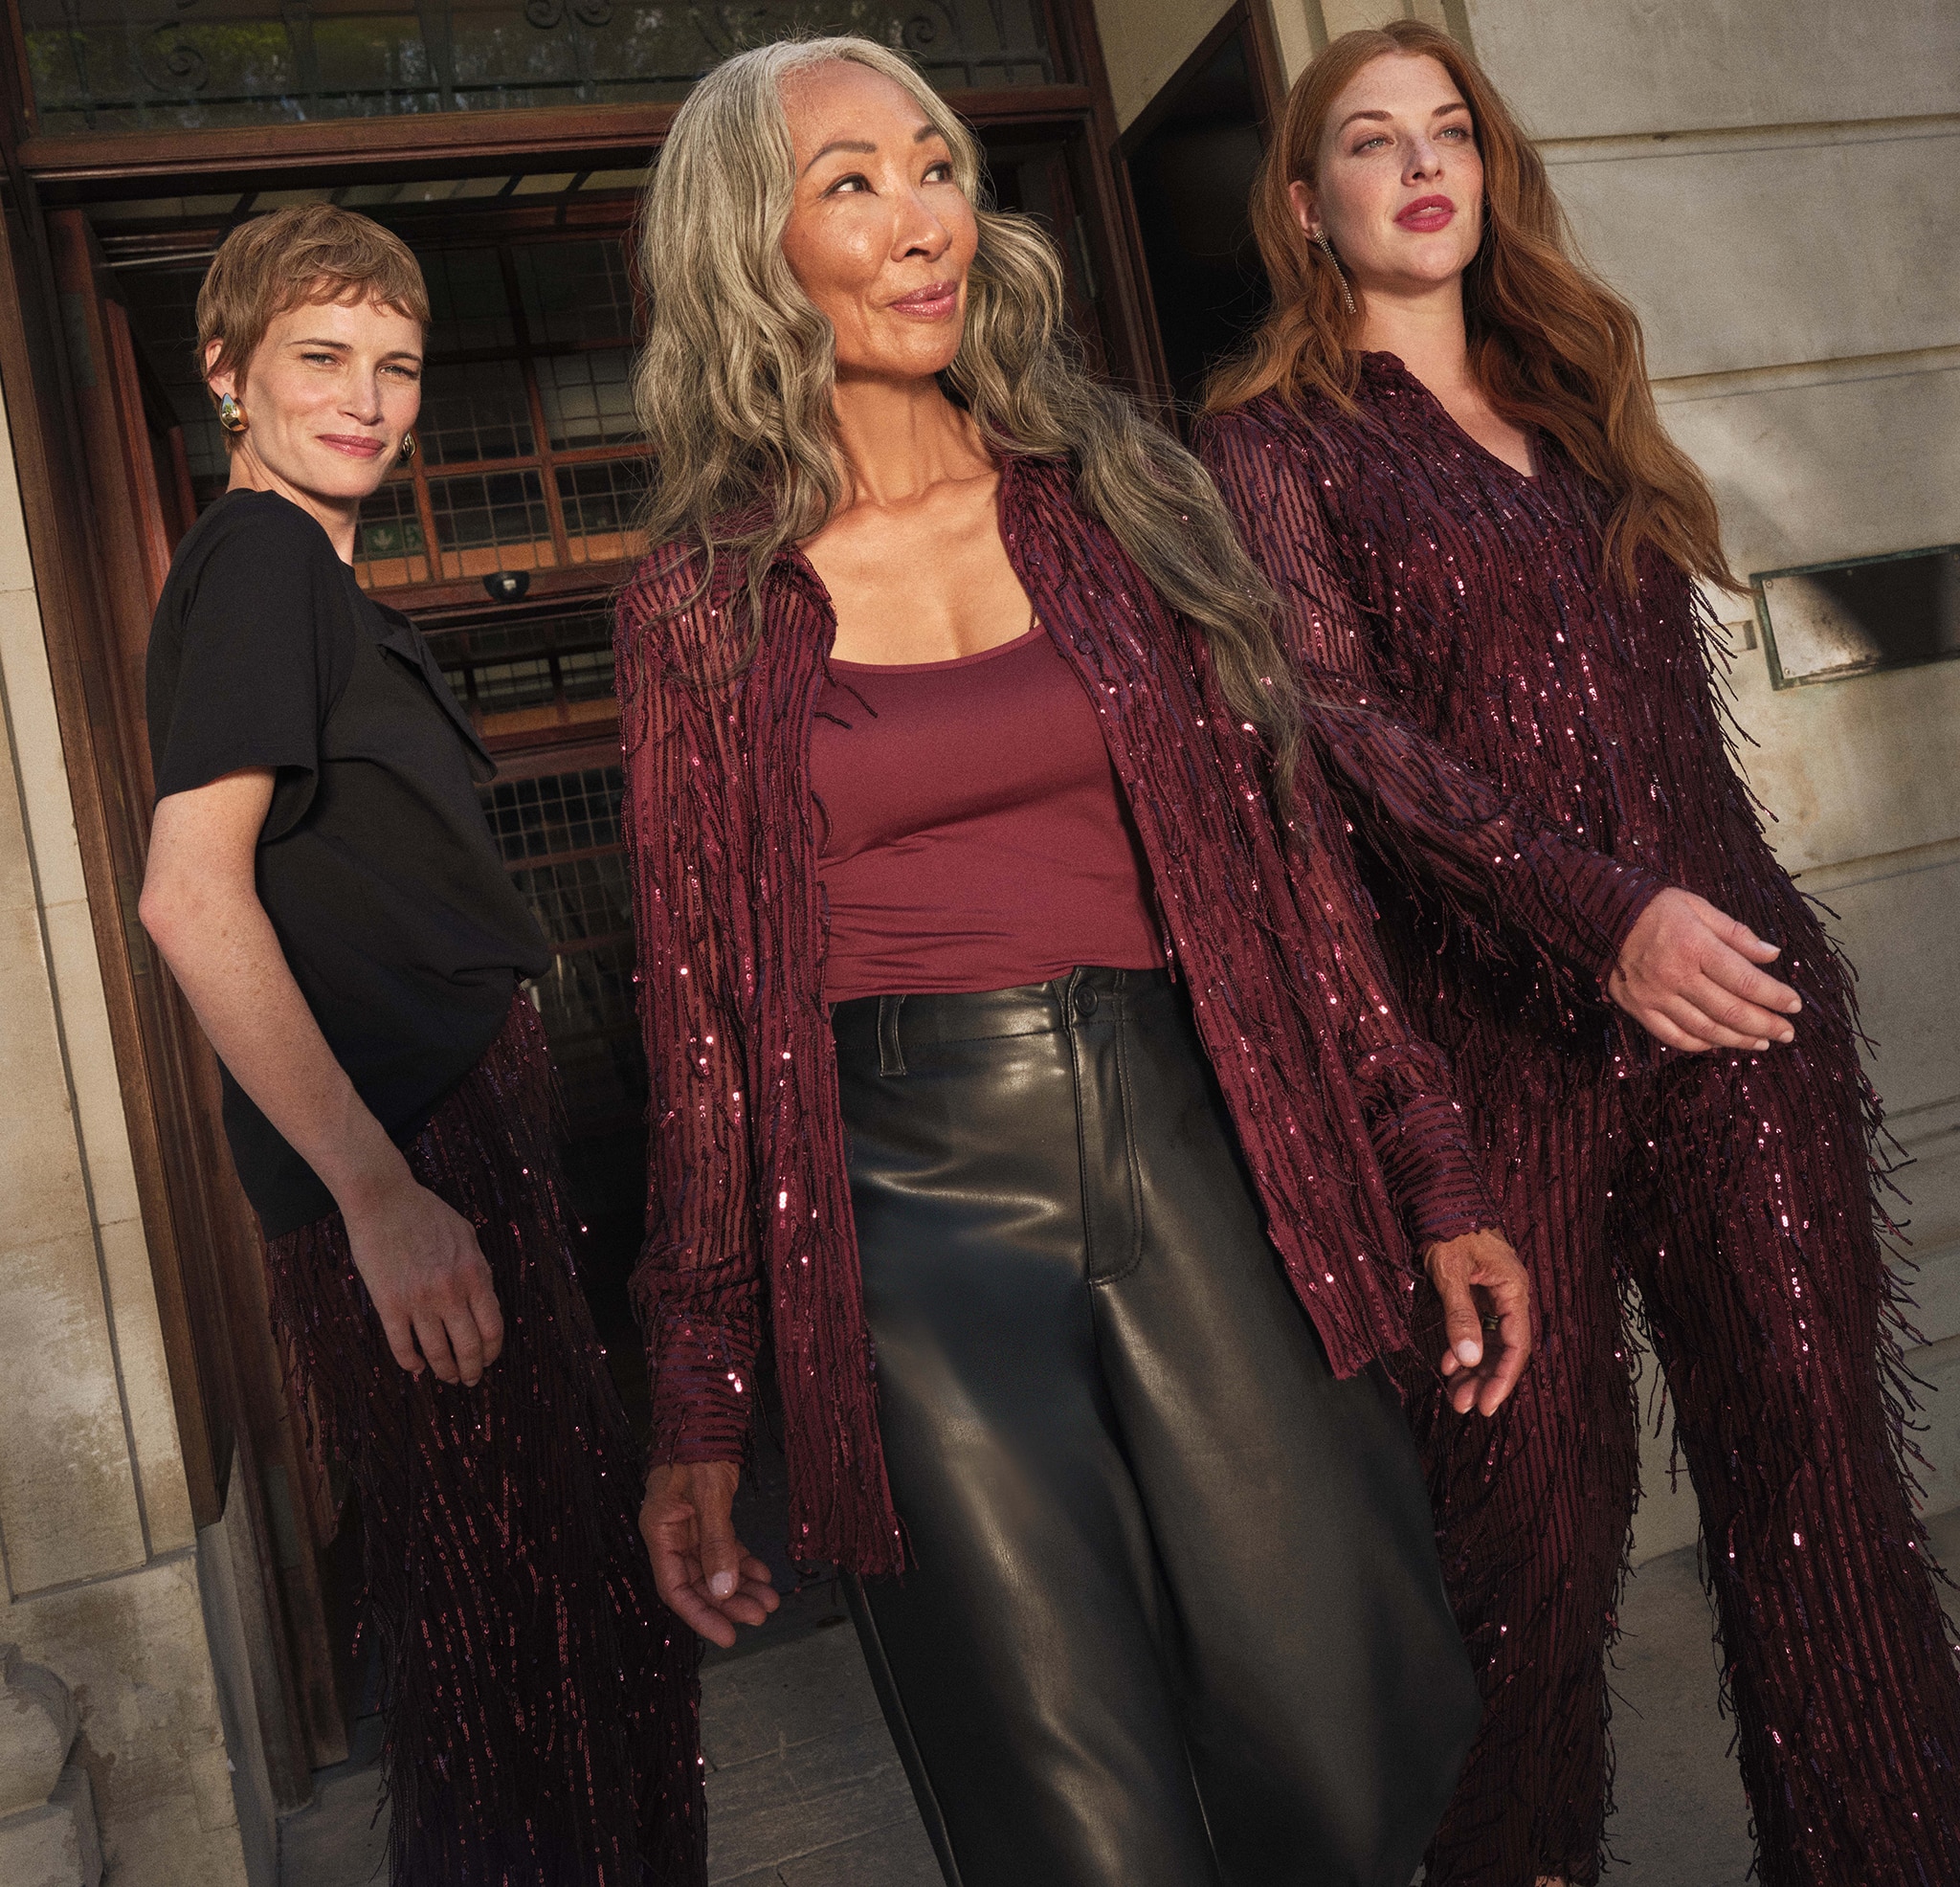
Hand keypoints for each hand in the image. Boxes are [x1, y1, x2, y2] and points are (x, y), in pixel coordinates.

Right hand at [342, 1169, 504, 1385]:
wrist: (384, 1201)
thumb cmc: (427, 1214)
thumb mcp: (467, 1237)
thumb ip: (477, 1270)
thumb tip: (484, 1301)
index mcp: (475, 1275)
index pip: (492, 1328)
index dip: (492, 1351)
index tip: (488, 1359)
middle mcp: (451, 1293)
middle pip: (468, 1347)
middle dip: (471, 1370)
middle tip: (469, 1379)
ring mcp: (419, 1301)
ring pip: (437, 1352)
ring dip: (444, 1371)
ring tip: (446, 1377)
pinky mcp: (389, 1305)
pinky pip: (402, 1345)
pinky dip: (411, 1363)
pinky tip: (416, 1368)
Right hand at [640, 1461, 779, 1648]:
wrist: (704, 1409)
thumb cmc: (698, 1446)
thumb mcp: (708, 1496)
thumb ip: (716, 1543)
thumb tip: (724, 1591)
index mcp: (659, 1530)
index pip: (674, 1588)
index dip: (701, 1616)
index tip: (728, 1636)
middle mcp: (671, 1533)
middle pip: (697, 1583)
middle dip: (728, 1603)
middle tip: (760, 1616)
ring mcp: (689, 1525)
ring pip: (714, 1569)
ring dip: (740, 1586)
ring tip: (769, 1600)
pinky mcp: (707, 1515)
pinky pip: (724, 1549)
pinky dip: (743, 1563)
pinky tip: (763, 1575)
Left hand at [1425, 1229, 1531, 1415]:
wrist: (1439, 1195)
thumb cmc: (1448, 1227)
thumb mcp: (1450, 1272)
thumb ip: (1461, 1315)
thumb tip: (1470, 1358)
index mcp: (1513, 1289)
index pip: (1516, 1346)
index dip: (1502, 1379)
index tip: (1485, 1405)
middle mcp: (1509, 1295)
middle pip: (1505, 1349)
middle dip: (1485, 1379)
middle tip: (1462, 1405)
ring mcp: (1494, 1294)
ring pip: (1490, 1341)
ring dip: (1474, 1368)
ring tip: (1454, 1393)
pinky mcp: (1478, 1291)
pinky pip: (1477, 1327)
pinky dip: (1464, 1346)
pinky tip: (1448, 1363)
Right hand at [1608, 887, 1801, 1053]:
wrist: (1599, 916)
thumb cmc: (1656, 908)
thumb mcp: (1699, 907)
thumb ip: (1736, 933)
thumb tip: (1772, 955)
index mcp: (1696, 947)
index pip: (1745, 981)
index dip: (1774, 996)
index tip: (1795, 1005)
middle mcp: (1677, 976)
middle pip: (1731, 1010)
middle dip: (1765, 1024)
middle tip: (1787, 1033)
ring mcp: (1656, 996)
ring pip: (1706, 1029)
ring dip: (1738, 1040)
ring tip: (1762, 1043)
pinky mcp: (1639, 1008)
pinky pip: (1674, 1036)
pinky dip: (1701, 1044)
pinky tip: (1719, 1044)